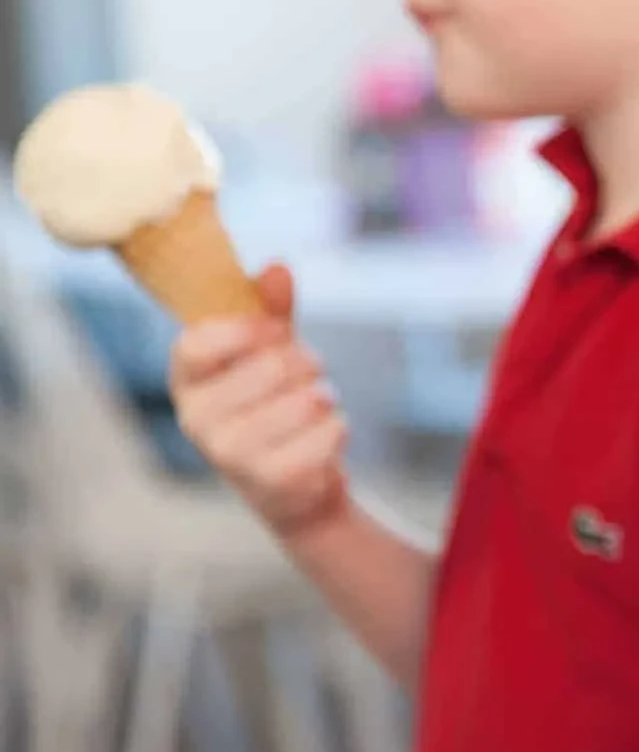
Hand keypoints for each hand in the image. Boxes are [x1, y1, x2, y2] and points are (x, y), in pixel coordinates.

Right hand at [167, 264, 348, 537]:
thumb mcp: (270, 352)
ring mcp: (229, 455)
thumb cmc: (275, 405)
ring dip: (325, 398)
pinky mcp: (269, 482)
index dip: (247, 330)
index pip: (197, 344)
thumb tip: (277, 266)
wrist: (295, 485)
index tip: (279, 329)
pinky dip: (338, 428)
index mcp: (187, 381)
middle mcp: (196, 420)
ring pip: (307, 400)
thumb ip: (271, 310)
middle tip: (307, 377)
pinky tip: (321, 440)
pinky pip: (329, 432)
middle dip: (307, 362)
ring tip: (312, 410)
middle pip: (270, 366)